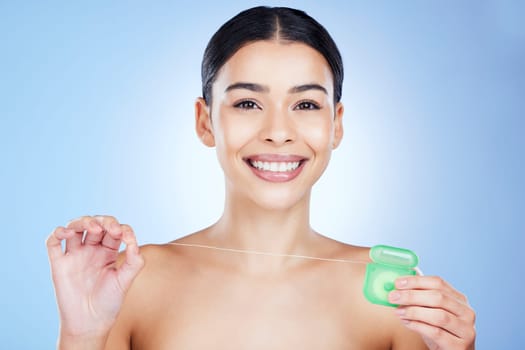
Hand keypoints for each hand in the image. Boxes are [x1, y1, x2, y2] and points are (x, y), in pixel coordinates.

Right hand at [46, 216, 143, 338]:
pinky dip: (58, 232)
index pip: (114, 230)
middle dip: (104, 221)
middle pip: (95, 224)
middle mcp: (91, 250)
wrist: (90, 323)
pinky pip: (53, 242)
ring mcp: (74, 255)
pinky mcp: (59, 263)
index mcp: (109, 251)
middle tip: (112, 229)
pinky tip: (67, 233)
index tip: (128, 238)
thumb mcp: (126, 281)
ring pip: (74, 227)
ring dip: (83, 221)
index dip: (122, 229)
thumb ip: (134, 261)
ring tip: (93, 227)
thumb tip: (134, 242)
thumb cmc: (109, 302)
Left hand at [389, 276, 475, 349]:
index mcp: (459, 299)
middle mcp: (466, 312)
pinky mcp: (459, 346)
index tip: (397, 283)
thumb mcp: (431, 312)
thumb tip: (397, 285)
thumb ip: (419, 298)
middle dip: (412, 296)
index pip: (438, 283)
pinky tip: (406, 323)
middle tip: (392, 297)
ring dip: (414, 311)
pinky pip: (436, 333)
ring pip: (438, 315)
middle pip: (438, 297)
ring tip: (398, 312)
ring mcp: (466, 330)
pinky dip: (418, 326)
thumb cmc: (438, 330)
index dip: (416, 281)